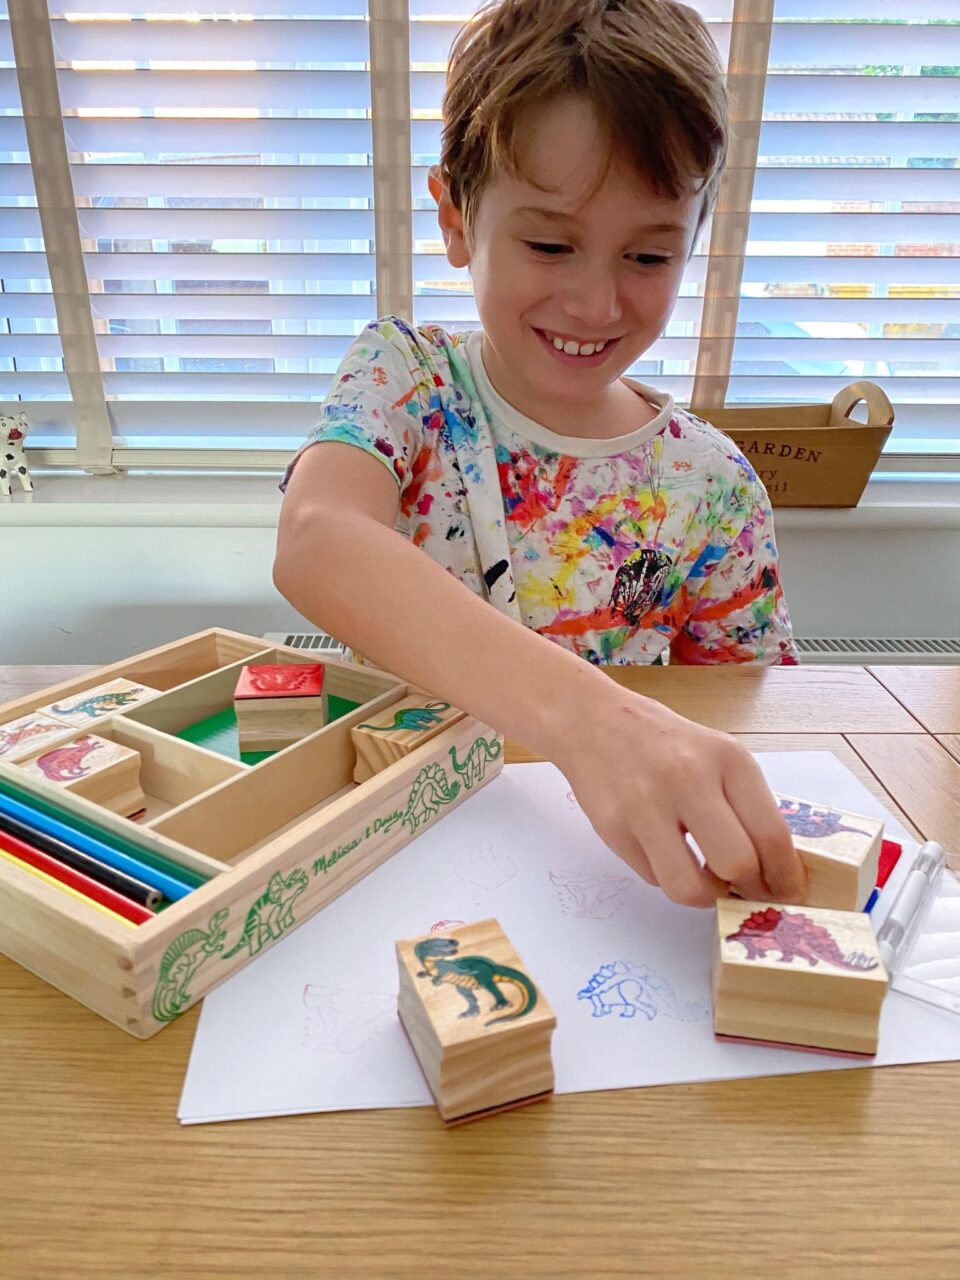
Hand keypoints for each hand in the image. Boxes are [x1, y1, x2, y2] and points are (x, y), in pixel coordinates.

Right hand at [553, 686, 806, 907]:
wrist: (593, 721)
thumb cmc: (664, 742)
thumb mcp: (718, 756)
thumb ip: (747, 805)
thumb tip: (774, 870)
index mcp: (727, 758)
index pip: (771, 834)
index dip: (784, 875)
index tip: (785, 891)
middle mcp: (687, 777)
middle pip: (737, 864)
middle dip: (748, 889)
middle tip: (747, 890)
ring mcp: (645, 804)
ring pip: (690, 887)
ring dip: (705, 895)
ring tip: (705, 879)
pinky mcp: (613, 827)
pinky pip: (654, 878)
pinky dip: (669, 876)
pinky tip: (667, 853)